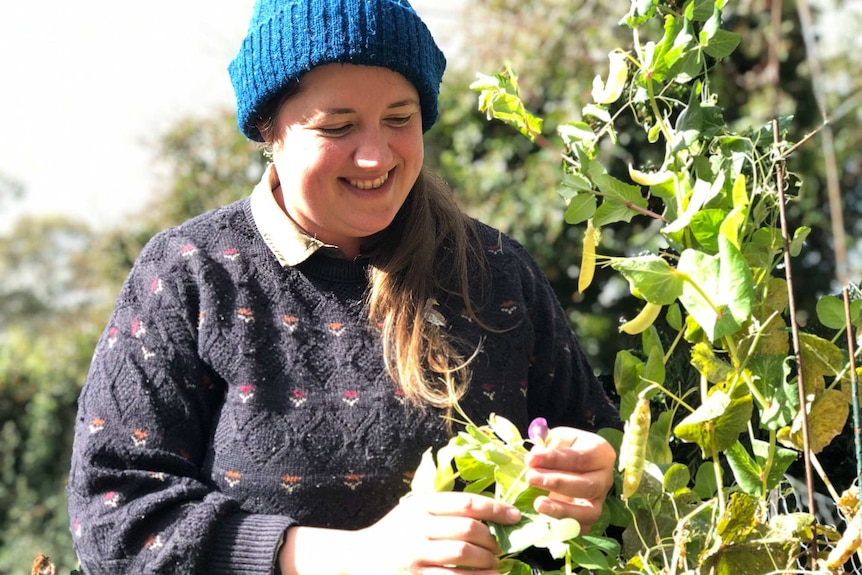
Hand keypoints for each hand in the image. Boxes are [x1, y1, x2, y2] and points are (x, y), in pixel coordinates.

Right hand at [281, 491, 521, 574]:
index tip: (516, 516)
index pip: (466, 502)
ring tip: (497, 566)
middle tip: (500, 548)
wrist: (358, 557)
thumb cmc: (395, 532)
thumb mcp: (414, 510)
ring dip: (487, 562)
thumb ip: (444, 507)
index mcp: (422, 505)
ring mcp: (415, 554)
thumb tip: (490, 511)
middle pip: (467, 529)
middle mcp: (418, 527)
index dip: (496, 509)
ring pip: (462, 556)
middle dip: (492, 540)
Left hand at [524, 427, 615, 532]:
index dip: (554, 460)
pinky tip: (546, 521)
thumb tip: (535, 459)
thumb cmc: (567, 446)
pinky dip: (566, 527)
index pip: (580, 458)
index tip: (531, 459)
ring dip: (562, 510)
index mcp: (601, 452)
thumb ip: (550, 446)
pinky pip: (582, 528)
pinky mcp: (590, 516)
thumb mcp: (560, 437)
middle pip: (587, 486)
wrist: (575, 460)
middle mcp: (605, 478)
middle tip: (531, 478)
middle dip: (557, 483)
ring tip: (538, 504)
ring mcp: (600, 499)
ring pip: (589, 512)